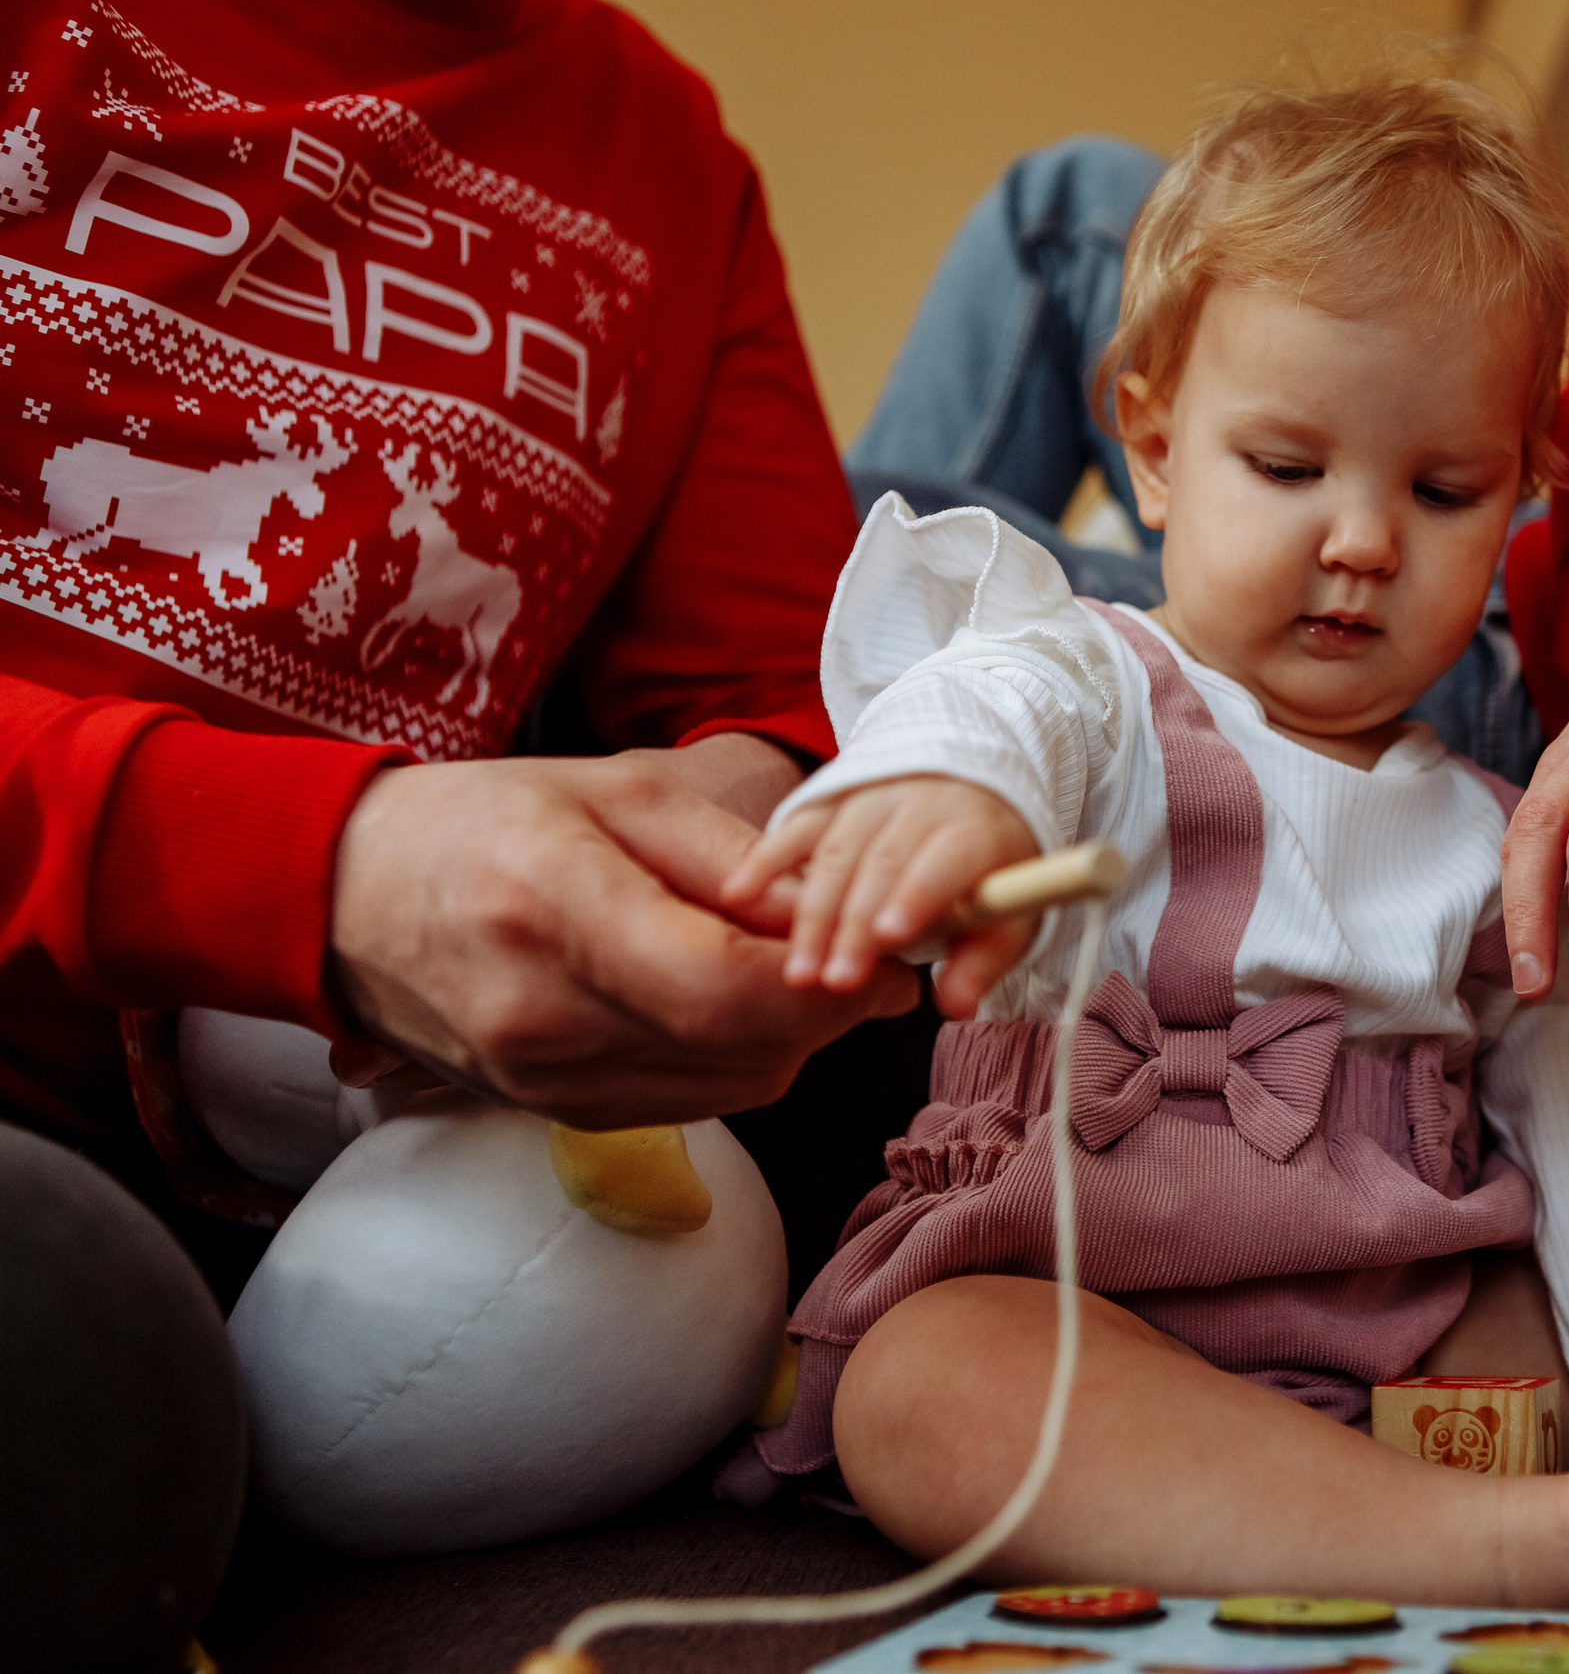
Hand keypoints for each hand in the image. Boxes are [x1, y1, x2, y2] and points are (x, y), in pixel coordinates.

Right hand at [329, 748, 917, 1129]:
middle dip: (828, 1011)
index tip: (888, 960)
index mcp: (555, 914)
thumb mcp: (615, 794)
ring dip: (789, 1040)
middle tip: (864, 959)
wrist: (341, 898)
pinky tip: (731, 1006)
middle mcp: (544, 1017)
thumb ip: (735, 863)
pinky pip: (687, 1102)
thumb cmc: (483, 822)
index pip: (723, 989)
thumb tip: (843, 916)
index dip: (828, 987)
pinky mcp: (550, 1112)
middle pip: (740, 1050)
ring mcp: (542, 1080)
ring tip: (795, 973)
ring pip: (729, 1089)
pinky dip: (734, 1061)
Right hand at [722, 775, 1040, 1020]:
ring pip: (834, 852)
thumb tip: (956, 1006)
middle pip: (882, 862)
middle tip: (834, 981)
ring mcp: (871, 799)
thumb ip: (982, 960)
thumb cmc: (985, 874)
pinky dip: (766, 860)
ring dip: (811, 913)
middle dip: (854, 924)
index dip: (916, 893)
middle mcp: (920, 805)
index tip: (890, 936)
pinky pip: (795, 828)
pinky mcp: (831, 802)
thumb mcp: (1007, 915)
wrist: (970, 794)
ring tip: (797, 973)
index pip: (944, 859)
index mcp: (972, 830)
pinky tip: (738, 895)